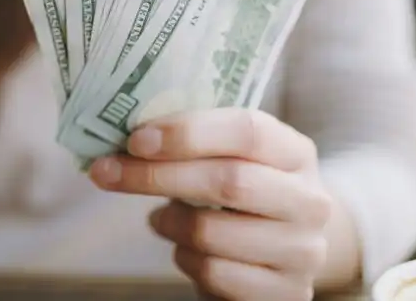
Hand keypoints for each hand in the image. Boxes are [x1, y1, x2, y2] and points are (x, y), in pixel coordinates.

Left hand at [89, 108, 333, 300]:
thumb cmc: (241, 191)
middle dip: (156, 176)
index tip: (136, 139)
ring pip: (212, 232)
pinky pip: (213, 274)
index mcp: (295, 152)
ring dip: (169, 222)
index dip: (187, 133)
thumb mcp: (230, 158)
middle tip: (107, 171)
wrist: (286, 249)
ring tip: (160, 216)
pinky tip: (185, 248)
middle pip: (227, 181)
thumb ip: (192, 142)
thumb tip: (125, 138)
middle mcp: (309, 201)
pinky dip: (184, 258)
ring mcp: (302, 252)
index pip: (247, 130)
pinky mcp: (285, 294)